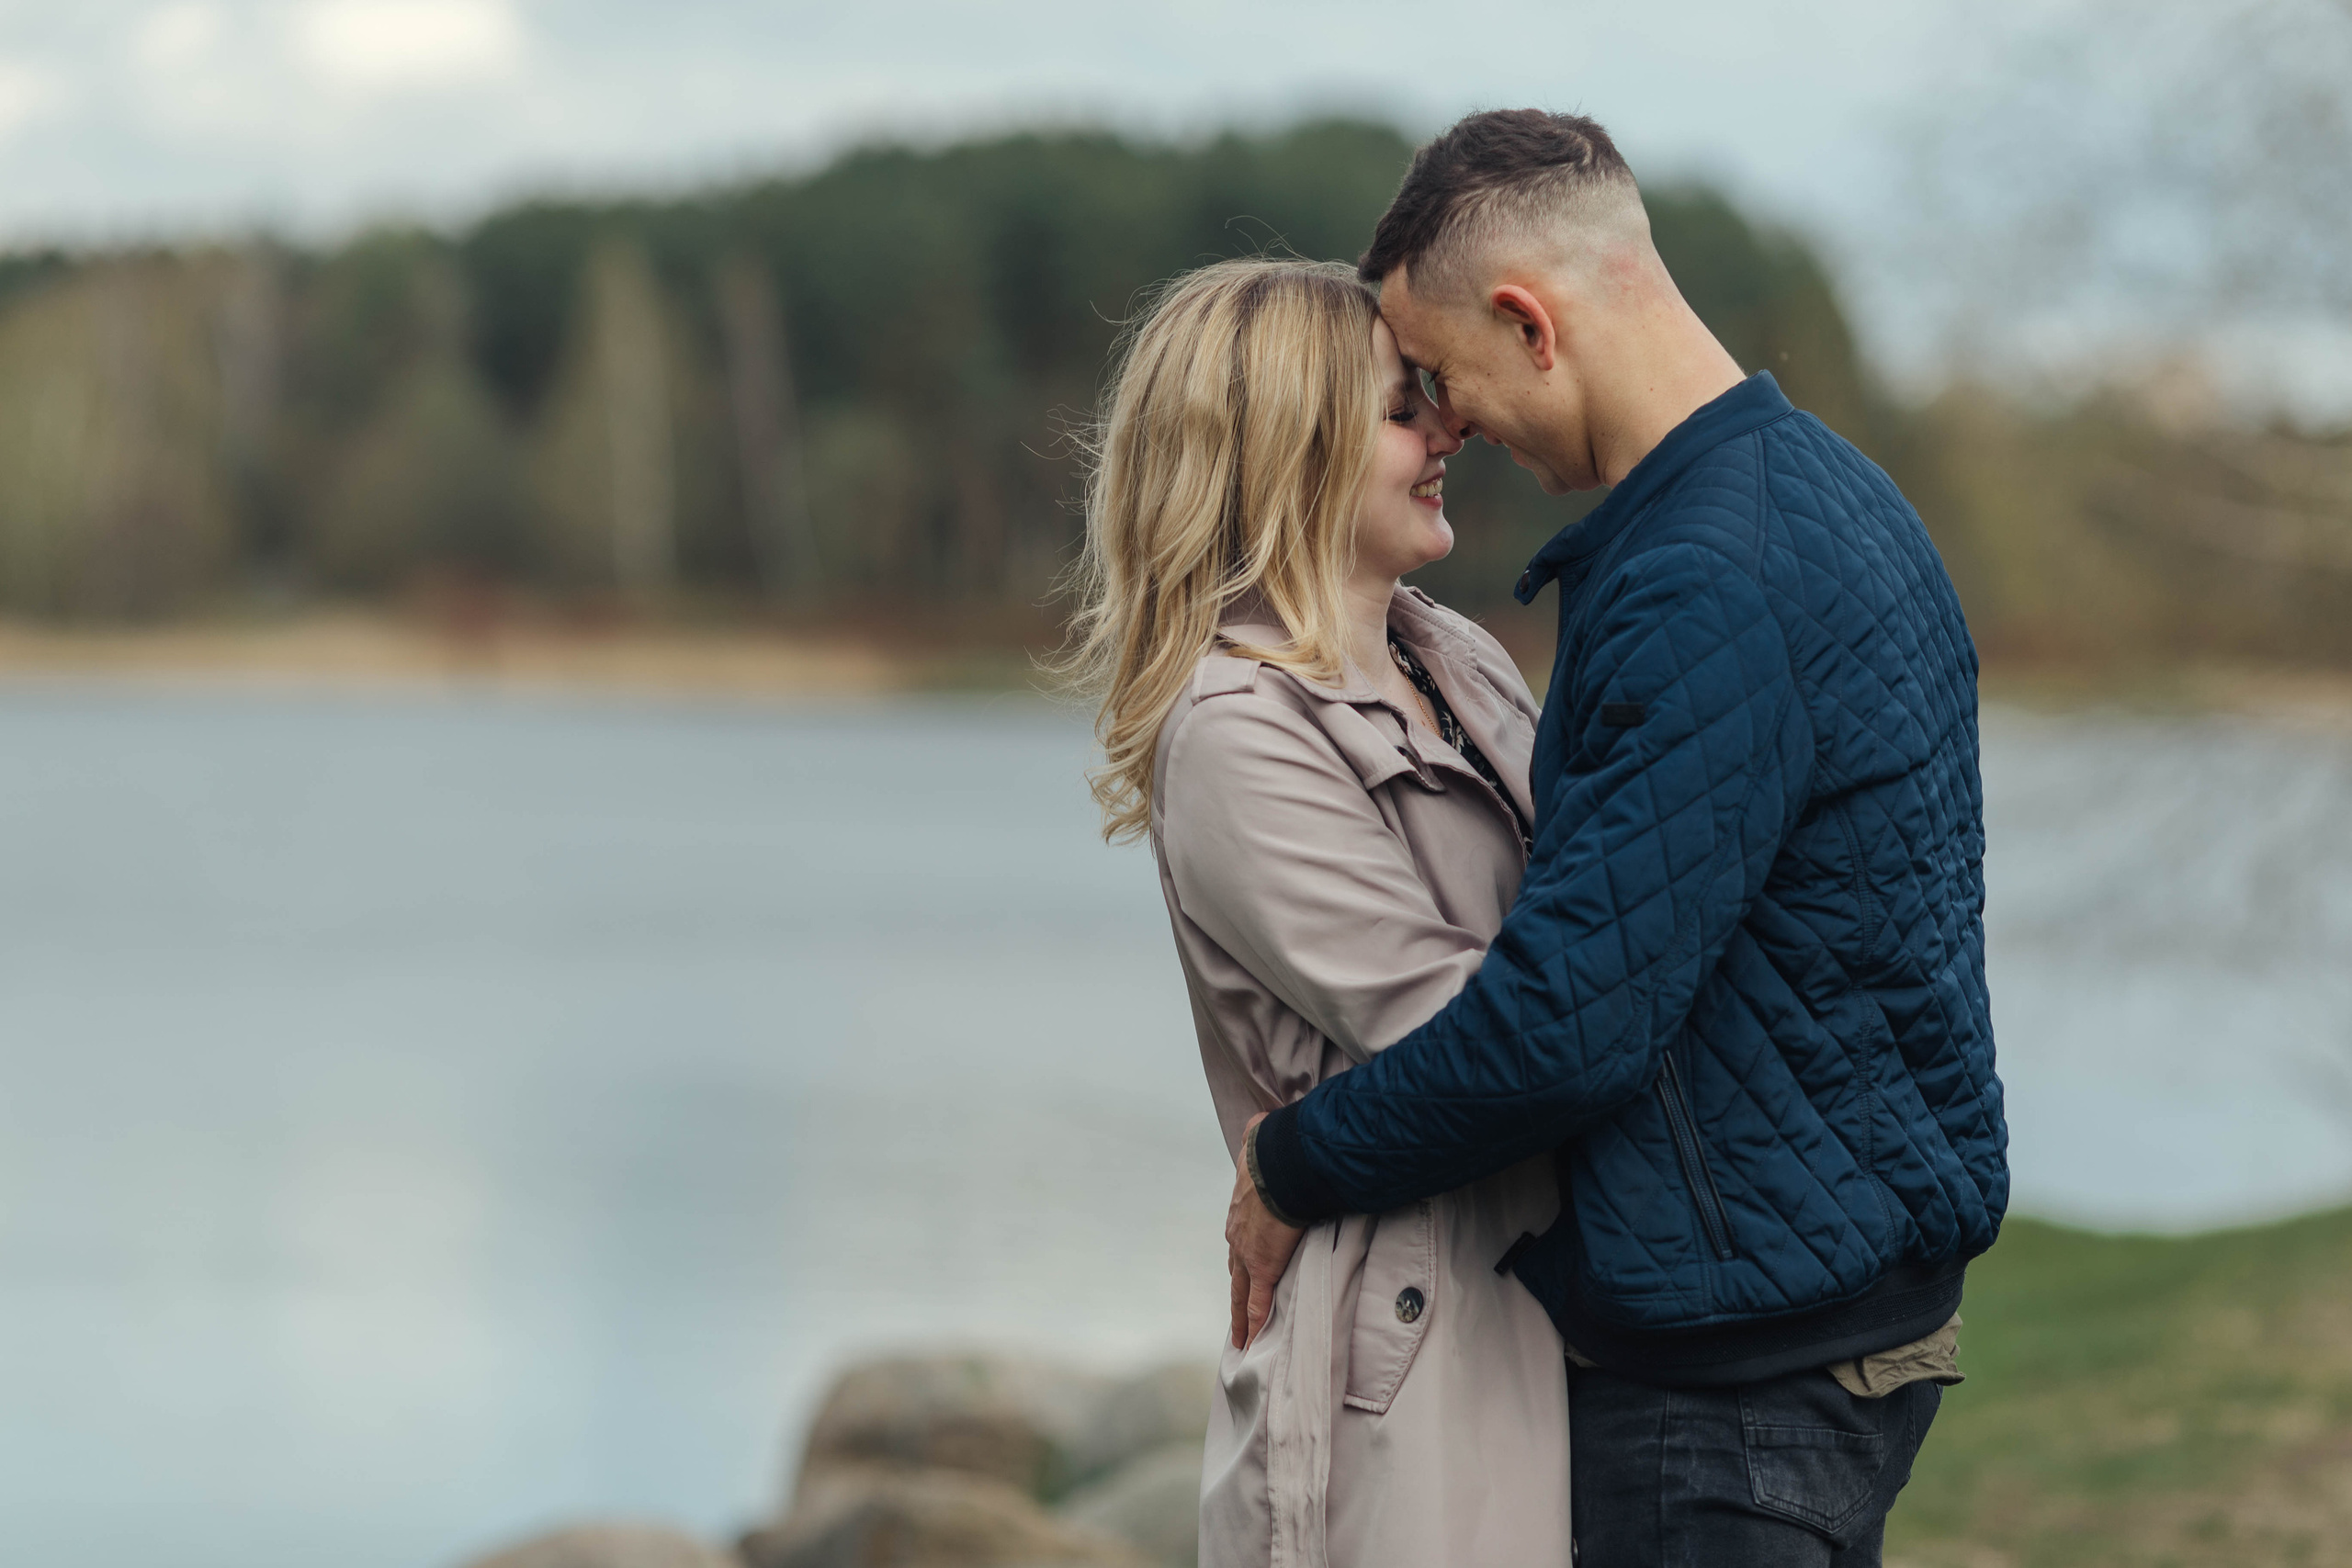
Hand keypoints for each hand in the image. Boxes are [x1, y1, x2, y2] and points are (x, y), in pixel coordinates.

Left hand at [1226, 1112, 1305, 1348]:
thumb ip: (1259, 1137)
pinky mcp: (1264, 1267)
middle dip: (1237, 1292)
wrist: (1279, 1166)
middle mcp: (1238, 1235)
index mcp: (1240, 1211)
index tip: (1241, 1275)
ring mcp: (1248, 1254)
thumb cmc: (1273, 1153)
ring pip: (1242, 1291)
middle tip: (1237, 1315)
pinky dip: (1256, 1323)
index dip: (1240, 1261)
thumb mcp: (1259, 1143)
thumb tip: (1261, 1122)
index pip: (1239, 1242)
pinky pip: (1259, 1303)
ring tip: (1243, 1334)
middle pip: (1235, 1272)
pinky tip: (1252, 1342)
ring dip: (1243, 1312)